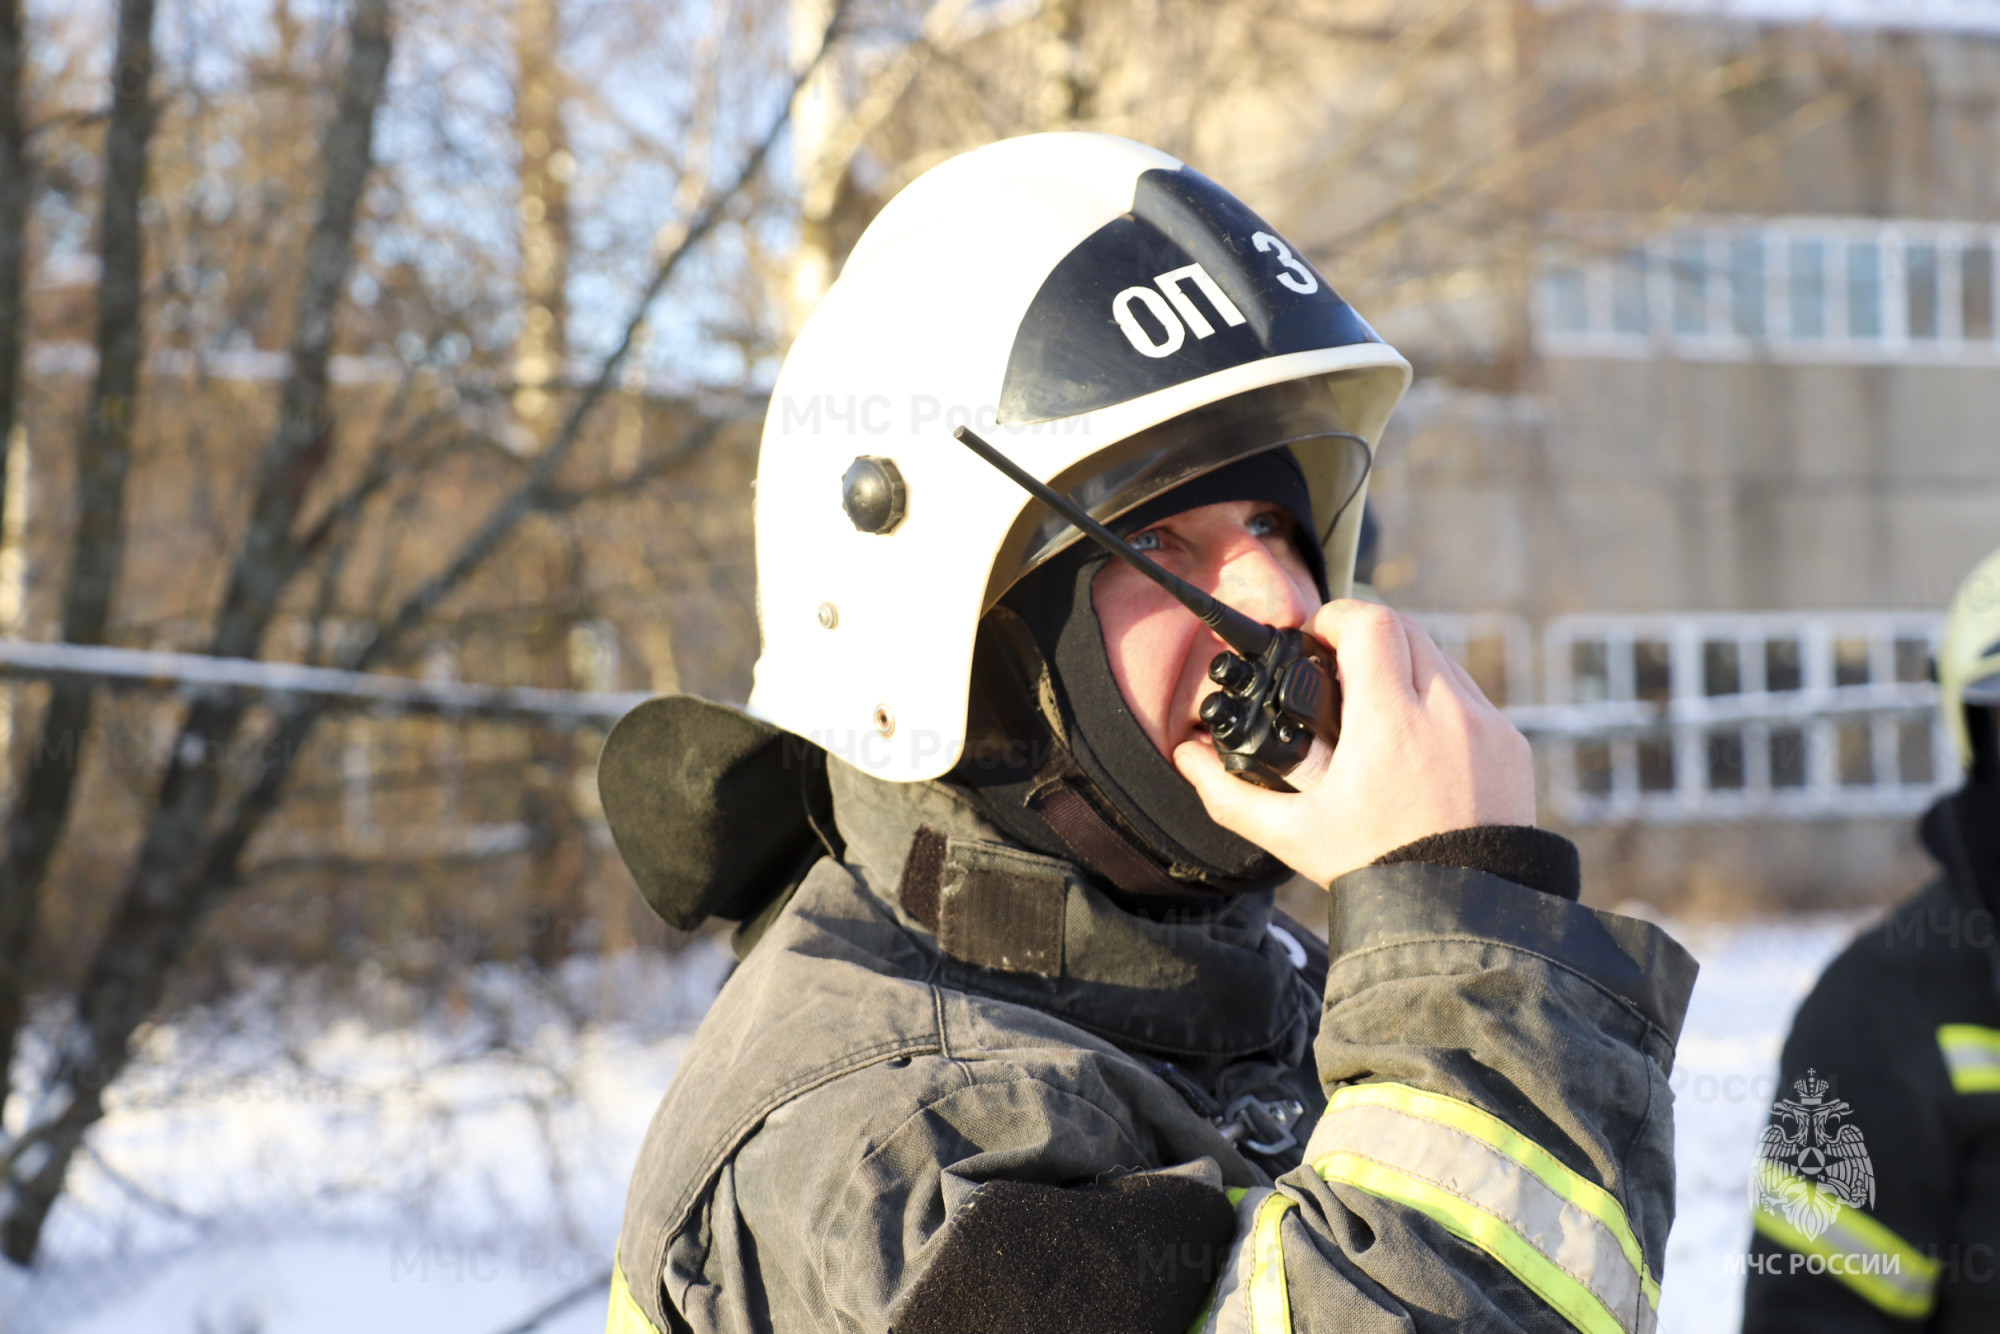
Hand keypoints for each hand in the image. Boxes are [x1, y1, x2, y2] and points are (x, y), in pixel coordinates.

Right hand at [1172, 600, 1535, 885]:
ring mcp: (1487, 725)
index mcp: (1391, 720)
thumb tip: (1187, 759)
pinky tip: (1418, 739)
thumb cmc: (1377, 872)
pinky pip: (1473, 697)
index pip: (1370, 622)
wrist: (1463, 913)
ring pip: (1442, 658)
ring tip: (1375, 705)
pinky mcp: (1513, 745)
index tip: (1315, 638)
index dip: (1336, 617)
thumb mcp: (1294, 834)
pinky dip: (1442, 699)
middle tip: (1337, 666)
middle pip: (1406, 627)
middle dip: (1367, 635)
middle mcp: (1447, 710)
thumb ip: (1232, 794)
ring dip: (1406, 664)